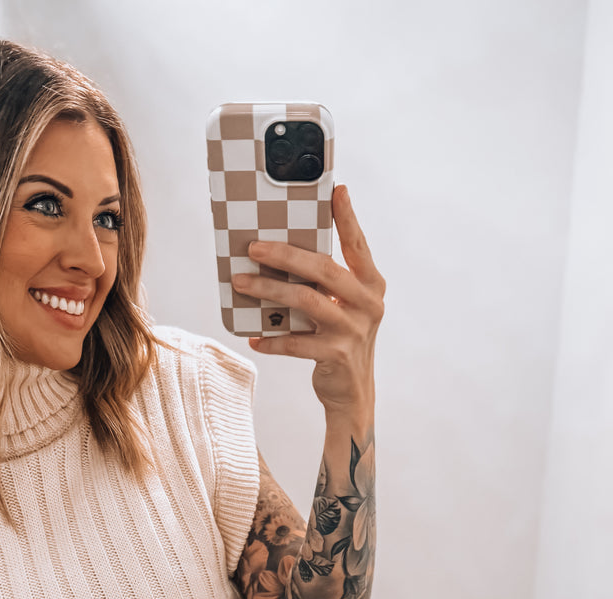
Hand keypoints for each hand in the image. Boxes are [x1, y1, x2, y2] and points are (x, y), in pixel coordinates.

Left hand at [232, 184, 384, 416]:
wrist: (353, 394)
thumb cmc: (340, 341)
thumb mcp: (341, 308)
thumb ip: (324, 284)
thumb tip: (278, 253)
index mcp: (371, 285)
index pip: (357, 245)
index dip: (347, 218)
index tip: (337, 190)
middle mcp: (368, 304)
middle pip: (324, 269)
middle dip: (286, 254)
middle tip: (254, 246)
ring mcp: (354, 330)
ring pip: (307, 300)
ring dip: (269, 289)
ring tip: (241, 282)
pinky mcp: (337, 355)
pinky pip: (296, 342)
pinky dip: (272, 339)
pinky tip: (254, 337)